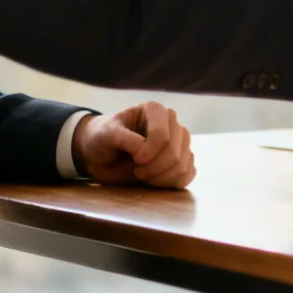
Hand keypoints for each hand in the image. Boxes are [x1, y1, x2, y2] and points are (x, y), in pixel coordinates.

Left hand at [71, 101, 195, 188]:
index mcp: (155, 110)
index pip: (162, 135)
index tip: (135, 159)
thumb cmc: (104, 140)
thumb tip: (143, 149)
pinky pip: (188, 175)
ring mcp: (180, 141)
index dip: (150, 152)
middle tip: (137, 172)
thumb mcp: (107, 135)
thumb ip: (124, 138)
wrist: (103, 156)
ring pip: (182, 165)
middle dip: (154, 168)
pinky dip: (171, 182)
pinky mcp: (183, 159)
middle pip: (175, 152)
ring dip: (161, 178)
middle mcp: (172, 123)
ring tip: (143, 175)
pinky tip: (154, 180)